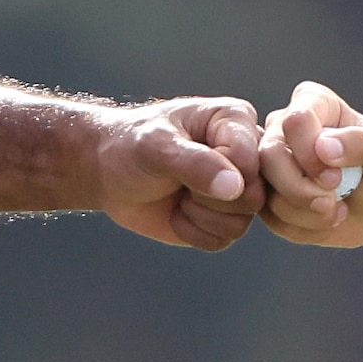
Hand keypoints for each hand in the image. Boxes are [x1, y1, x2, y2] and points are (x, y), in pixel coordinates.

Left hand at [94, 97, 262, 248]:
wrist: (108, 173)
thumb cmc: (131, 146)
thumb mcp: (156, 146)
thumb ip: (196, 163)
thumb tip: (236, 187)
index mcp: (236, 121)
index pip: (252, 162)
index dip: (219, 174)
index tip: (182, 162)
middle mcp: (245, 154)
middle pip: (254, 197)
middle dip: (208, 199)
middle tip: (180, 183)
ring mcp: (237, 189)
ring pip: (241, 224)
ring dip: (199, 218)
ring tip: (178, 196)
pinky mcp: (222, 219)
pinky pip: (224, 241)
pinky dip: (193, 234)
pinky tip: (176, 213)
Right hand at [257, 84, 362, 247]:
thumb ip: (362, 142)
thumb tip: (324, 147)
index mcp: (311, 102)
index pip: (295, 121)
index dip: (312, 155)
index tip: (337, 177)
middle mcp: (281, 127)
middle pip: (270, 157)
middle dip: (303, 190)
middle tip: (334, 200)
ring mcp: (269, 163)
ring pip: (267, 193)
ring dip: (309, 213)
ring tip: (337, 211)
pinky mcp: (266, 196)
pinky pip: (271, 219)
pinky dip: (303, 229)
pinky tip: (324, 220)